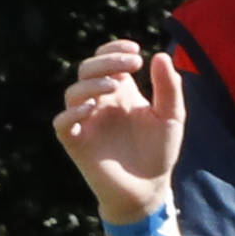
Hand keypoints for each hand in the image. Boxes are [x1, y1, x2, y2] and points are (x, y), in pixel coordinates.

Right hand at [52, 39, 181, 212]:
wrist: (150, 186)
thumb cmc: (160, 149)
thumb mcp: (171, 116)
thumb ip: (168, 87)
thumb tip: (160, 56)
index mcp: (121, 92)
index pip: (106, 60)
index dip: (114, 49)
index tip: (135, 49)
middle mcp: (100, 102)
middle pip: (87, 70)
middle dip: (105, 61)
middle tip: (131, 62)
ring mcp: (86, 121)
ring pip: (73, 93)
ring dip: (91, 84)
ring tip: (116, 85)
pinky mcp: (77, 143)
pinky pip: (63, 123)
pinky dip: (72, 113)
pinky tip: (91, 108)